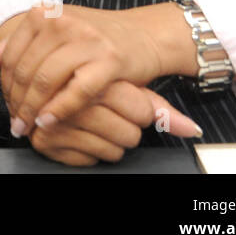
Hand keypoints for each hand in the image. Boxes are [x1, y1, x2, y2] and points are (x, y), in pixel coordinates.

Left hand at [0, 2, 194, 135]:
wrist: (146, 35)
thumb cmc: (97, 37)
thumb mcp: (55, 33)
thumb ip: (18, 45)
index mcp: (45, 13)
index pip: (11, 53)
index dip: (4, 84)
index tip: (6, 104)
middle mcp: (62, 22)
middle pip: (26, 69)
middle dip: (17, 101)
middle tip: (15, 122)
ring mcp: (86, 39)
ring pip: (46, 81)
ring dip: (33, 109)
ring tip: (28, 126)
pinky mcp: (109, 60)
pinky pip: (76, 92)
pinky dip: (59, 111)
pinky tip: (49, 122)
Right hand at [27, 81, 201, 165]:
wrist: (45, 75)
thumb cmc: (90, 80)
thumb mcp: (124, 84)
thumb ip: (158, 107)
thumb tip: (192, 129)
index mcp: (90, 73)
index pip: (140, 109)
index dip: (141, 111)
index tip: (130, 103)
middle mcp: (69, 96)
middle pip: (129, 133)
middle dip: (127, 128)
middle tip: (112, 115)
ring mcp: (54, 120)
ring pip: (112, 150)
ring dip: (112, 142)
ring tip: (98, 125)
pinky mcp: (44, 142)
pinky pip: (89, 161)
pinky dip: (91, 153)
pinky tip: (82, 135)